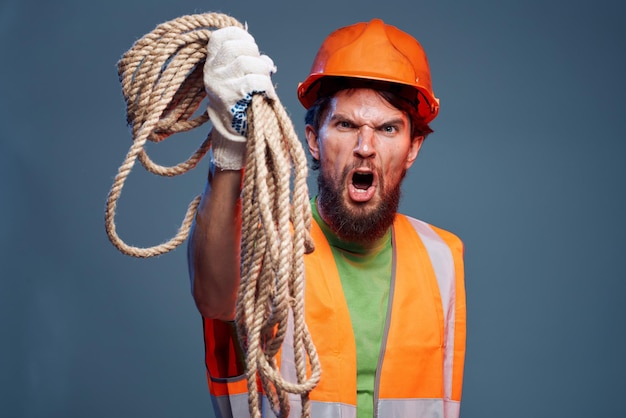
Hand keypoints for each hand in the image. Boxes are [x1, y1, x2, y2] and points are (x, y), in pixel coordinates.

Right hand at [204, 26, 276, 169]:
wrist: (234, 132)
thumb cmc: (240, 101)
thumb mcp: (238, 77)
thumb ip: (250, 61)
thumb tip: (266, 61)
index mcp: (212, 62)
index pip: (220, 36)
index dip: (239, 36)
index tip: (251, 45)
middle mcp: (212, 71)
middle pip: (236, 47)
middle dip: (255, 54)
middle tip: (261, 69)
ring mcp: (218, 84)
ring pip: (247, 63)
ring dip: (263, 72)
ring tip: (265, 85)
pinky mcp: (229, 98)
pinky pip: (253, 82)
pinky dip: (266, 87)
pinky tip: (269, 95)